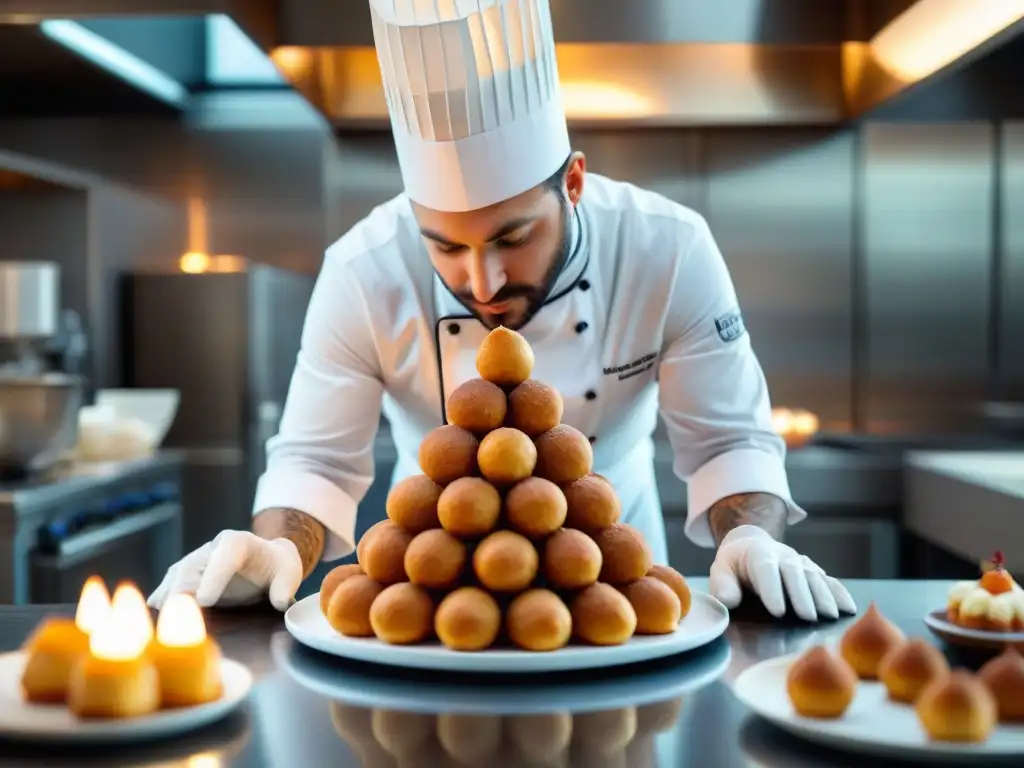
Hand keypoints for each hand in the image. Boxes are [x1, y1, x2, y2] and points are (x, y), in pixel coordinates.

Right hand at [148, 530, 302, 611]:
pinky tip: (155, 614)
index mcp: (238, 542)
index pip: (224, 556)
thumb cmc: (278, 567)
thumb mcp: (290, 573)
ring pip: (176, 575)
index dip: (213, 577)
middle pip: (192, 567)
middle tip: (178, 620)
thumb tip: (278, 602)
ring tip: (162, 621)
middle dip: (183, 592)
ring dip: (169, 597)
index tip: (204, 600)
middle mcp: (212, 547)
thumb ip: (285, 586)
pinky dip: (163, 598)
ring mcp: (197, 559)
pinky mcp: (187, 571)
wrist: (268, 559)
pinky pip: (170, 582)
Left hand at [708, 525, 855, 620]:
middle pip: (794, 573)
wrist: (751, 545)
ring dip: (823, 596)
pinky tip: (849, 608)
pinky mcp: (812, 570)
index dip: (772, 589)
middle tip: (808, 617)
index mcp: (757, 555)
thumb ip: (723, 585)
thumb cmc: (734, 565)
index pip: (766, 570)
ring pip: (813, 576)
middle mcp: (783, 556)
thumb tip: (728, 601)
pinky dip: (839, 592)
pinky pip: (828, 580)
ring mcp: (800, 562)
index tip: (778, 611)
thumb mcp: (721, 570)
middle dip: (802, 595)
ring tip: (830, 616)